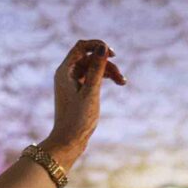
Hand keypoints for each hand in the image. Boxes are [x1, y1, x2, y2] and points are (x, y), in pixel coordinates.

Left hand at [45, 40, 123, 168]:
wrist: (68, 140)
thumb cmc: (78, 118)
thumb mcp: (91, 92)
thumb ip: (97, 69)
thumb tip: (103, 48)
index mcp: (64, 70)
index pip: (81, 47)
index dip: (97, 46)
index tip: (114, 54)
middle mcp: (66, 73)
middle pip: (89, 58)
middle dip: (106, 64)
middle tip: (121, 77)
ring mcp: (71, 82)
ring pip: (92, 68)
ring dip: (108, 71)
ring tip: (123, 82)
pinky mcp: (77, 90)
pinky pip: (91, 78)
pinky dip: (103, 79)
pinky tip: (115, 83)